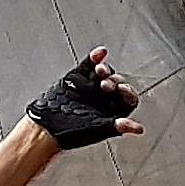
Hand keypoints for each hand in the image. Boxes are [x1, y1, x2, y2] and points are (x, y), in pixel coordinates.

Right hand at [27, 49, 142, 150]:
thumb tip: (139, 129)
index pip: (128, 98)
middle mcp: (103, 97)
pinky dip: (95, 57)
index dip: (128, 93)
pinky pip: (88, 64)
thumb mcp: (98, 129)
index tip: (122, 90)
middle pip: (116, 83)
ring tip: (100, 71)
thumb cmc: (72, 132)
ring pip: (103, 72)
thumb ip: (118, 126)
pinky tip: (100, 52)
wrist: (45, 127)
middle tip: (105, 85)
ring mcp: (90, 85)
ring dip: (104, 69)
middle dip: (113, 82)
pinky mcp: (77, 77)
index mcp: (112, 111)